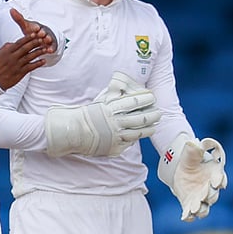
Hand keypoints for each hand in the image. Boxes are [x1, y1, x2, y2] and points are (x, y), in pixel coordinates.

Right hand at [0, 8, 54, 88]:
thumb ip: (7, 47)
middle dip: (35, 42)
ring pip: (30, 57)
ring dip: (39, 52)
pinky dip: (37, 64)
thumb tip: (14, 42)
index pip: (19, 42)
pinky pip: (31, 67)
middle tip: (43, 38)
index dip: (28, 38)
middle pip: (26, 48)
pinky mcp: (20, 73)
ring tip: (46, 48)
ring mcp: (17, 66)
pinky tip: (43, 61)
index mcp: (7, 52)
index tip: (34, 33)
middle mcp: (13, 58)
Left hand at [8, 7, 57, 54]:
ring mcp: (47, 38)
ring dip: (47, 39)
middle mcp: (43, 32)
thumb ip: (19, 19)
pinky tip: (50, 50)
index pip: (35, 27)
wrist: (42, 36)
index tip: (36, 27)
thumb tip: (11, 10)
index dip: (35, 27)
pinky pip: (51, 47)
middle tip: (41, 33)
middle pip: (43, 32)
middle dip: (42, 32)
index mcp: (35, 27)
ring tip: (47, 40)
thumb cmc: (32, 31)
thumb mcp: (25, 26)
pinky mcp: (51, 45)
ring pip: (48, 39)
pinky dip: (51, 48)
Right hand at [44, 71, 162, 156]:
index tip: (152, 97)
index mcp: (111, 109)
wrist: (73, 132)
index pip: (133, 102)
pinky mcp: (114, 147)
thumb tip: (121, 86)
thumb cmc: (86, 115)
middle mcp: (115, 122)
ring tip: (155, 125)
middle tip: (159, 112)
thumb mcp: (99, 102)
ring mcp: (115, 136)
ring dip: (148, 129)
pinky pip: (129, 143)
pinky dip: (136, 138)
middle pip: (139, 118)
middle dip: (152, 115)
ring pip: (138, 133)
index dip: (145, 99)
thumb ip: (111, 96)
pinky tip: (141, 135)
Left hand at [158, 134, 227, 221]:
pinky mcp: (190, 205)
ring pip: (205, 208)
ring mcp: (200, 199)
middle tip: (203, 196)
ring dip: (201, 210)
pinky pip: (191, 213)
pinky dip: (189, 216)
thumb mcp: (191, 152)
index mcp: (214, 174)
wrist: (180, 169)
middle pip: (213, 195)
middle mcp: (210, 189)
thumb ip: (194, 149)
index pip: (220, 179)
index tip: (216, 182)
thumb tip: (194, 143)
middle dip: (209, 196)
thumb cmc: (190, 159)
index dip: (219, 181)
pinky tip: (184, 216)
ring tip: (195, 209)